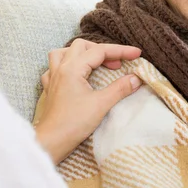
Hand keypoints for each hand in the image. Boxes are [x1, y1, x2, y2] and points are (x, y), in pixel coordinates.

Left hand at [35, 38, 141, 162]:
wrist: (51, 142)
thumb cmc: (74, 123)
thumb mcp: (101, 104)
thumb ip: (120, 88)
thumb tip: (136, 78)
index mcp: (72, 68)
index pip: (100, 51)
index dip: (121, 51)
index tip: (137, 54)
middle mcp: (60, 68)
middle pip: (82, 46)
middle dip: (102, 50)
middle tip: (118, 64)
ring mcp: (52, 77)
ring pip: (64, 52)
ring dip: (81, 53)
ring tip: (94, 63)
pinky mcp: (49, 88)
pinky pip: (54, 68)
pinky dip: (67, 66)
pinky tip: (74, 75)